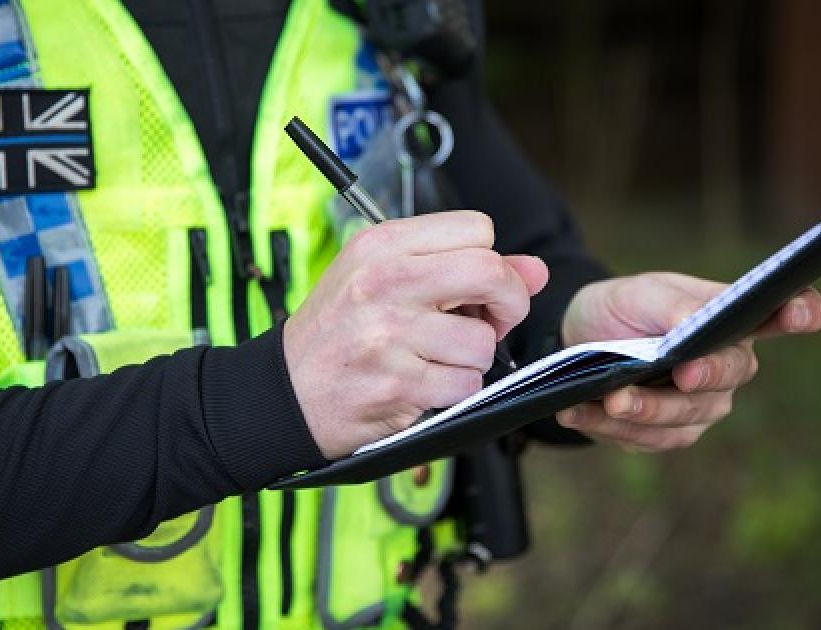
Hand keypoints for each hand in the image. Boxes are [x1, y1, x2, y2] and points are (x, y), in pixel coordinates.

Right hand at [285, 211, 548, 458]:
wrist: (285, 391)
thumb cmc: (338, 332)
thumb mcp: (388, 279)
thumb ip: (464, 269)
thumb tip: (535, 270)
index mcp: (382, 245)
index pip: (477, 229)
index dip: (491, 261)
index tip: (477, 288)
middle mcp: (384, 281)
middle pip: (490, 273)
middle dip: (507, 303)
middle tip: (489, 322)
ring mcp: (388, 333)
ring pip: (482, 341)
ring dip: (472, 359)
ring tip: (436, 359)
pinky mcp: (396, 383)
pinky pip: (464, 385)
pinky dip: (453, 392)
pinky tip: (423, 384)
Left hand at [556, 272, 820, 451]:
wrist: (577, 339)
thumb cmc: (623, 308)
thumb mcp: (643, 293)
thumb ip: (674, 306)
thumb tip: (692, 325)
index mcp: (732, 321)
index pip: (779, 315)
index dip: (800, 313)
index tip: (803, 313)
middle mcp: (726, 367)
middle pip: (729, 377)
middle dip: (705, 376)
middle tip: (681, 373)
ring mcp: (698, 406)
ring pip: (684, 418)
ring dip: (646, 410)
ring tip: (611, 399)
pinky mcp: (664, 434)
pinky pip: (644, 440)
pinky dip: (608, 426)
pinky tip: (577, 411)